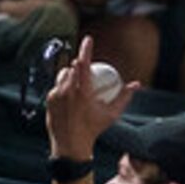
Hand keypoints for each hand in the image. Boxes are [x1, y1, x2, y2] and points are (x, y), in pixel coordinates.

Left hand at [43, 37, 135, 158]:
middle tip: (85, 68)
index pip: (83, 64)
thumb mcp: (112, 114)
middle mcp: (67, 91)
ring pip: (62, 76)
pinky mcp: (48, 100)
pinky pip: (56, 87)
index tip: (88, 39)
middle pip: (72, 67)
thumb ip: (124, 97)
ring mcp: (55, 95)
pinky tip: (68, 95)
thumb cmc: (94, 129)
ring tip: (77, 82)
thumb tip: (136, 84)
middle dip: (79, 64)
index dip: (86, 49)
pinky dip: (63, 87)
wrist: (71, 144)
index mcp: (82, 91)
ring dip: (70, 74)